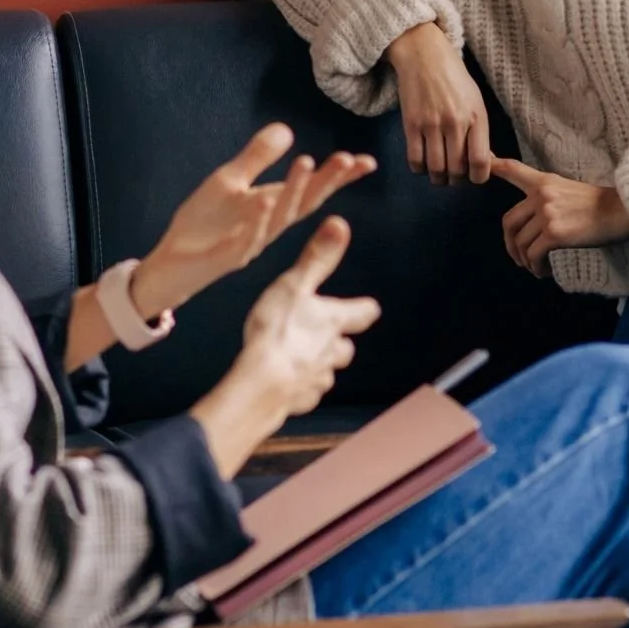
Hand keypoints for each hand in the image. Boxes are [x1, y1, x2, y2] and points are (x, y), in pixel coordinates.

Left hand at [131, 125, 375, 317]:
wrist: (172, 262)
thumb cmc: (203, 224)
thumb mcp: (230, 181)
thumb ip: (257, 157)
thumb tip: (287, 130)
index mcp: (272, 207)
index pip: (312, 190)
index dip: (338, 177)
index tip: (366, 162)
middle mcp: (268, 226)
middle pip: (304, 203)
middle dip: (326, 181)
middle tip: (348, 159)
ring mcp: (250, 242)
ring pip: (278, 217)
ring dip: (294, 191)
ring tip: (308, 162)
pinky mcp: (226, 255)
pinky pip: (245, 238)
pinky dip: (256, 220)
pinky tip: (265, 200)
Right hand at [241, 216, 380, 415]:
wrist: (261, 384)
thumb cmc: (277, 332)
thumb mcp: (294, 285)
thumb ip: (316, 258)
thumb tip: (340, 225)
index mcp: (334, 322)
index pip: (362, 313)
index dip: (363, 309)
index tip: (366, 307)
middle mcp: (332, 353)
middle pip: (345, 349)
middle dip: (338, 342)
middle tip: (326, 335)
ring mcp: (317, 380)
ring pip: (326, 373)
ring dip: (319, 366)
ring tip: (301, 359)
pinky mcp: (300, 401)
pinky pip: (305, 394)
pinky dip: (299, 389)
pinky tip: (286, 384)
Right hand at [387, 22, 490, 184]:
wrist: (424, 55)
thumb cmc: (454, 78)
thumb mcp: (476, 101)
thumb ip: (480, 131)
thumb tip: (483, 163)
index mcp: (477, 117)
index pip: (481, 161)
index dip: (478, 178)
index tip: (474, 177)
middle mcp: (455, 122)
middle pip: (457, 169)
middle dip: (456, 180)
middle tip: (454, 177)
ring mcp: (432, 124)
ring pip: (436, 168)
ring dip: (438, 178)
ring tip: (438, 175)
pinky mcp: (411, 124)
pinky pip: (415, 159)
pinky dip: (419, 169)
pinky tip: (423, 164)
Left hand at [490, 158, 628, 277]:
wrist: (623, 212)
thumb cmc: (602, 206)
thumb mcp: (570, 191)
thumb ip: (547, 199)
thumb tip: (534, 223)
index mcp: (544, 182)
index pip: (513, 169)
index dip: (494, 166)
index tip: (484, 163)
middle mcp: (541, 196)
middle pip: (508, 222)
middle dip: (510, 245)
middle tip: (519, 258)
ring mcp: (546, 214)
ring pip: (521, 243)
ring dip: (525, 260)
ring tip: (536, 267)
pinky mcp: (554, 233)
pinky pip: (534, 255)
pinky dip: (536, 267)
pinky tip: (544, 271)